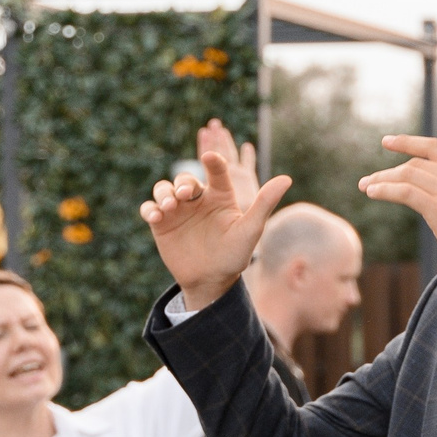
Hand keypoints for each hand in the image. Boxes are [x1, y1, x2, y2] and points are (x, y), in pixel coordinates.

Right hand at [139, 120, 289, 309]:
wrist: (212, 281)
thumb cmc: (234, 255)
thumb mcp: (250, 229)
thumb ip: (265, 204)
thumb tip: (287, 178)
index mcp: (220, 195)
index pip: (216, 171)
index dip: (213, 161)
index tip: (210, 155)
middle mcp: (198, 199)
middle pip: (185, 179)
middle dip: (182, 183)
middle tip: (185, 195)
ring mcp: (178, 210)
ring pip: (164, 189)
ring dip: (163, 192)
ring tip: (168, 207)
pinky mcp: (162, 224)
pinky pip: (150, 209)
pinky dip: (149, 209)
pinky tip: (156, 217)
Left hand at [358, 136, 436, 286]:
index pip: (435, 148)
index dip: (408, 142)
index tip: (387, 142)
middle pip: (417, 163)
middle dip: (389, 170)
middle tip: (369, 180)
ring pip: (408, 175)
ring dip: (382, 179)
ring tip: (366, 187)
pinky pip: (406, 192)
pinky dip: (385, 190)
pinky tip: (374, 193)